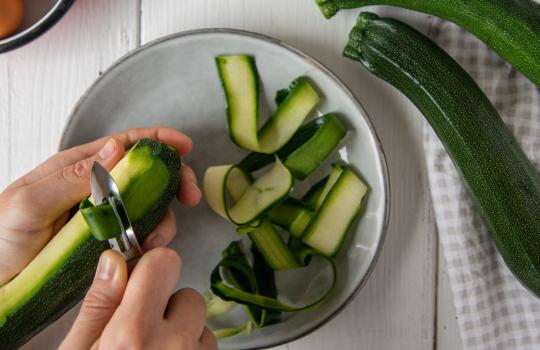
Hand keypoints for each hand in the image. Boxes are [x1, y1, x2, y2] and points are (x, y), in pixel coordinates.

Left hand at [0, 127, 200, 284]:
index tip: (185, 146)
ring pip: (149, 209)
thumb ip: (73, 176)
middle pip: (148, 174)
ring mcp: (104, 215)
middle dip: (174, 181)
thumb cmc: (1, 236)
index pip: (126, 144)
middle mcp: (97, 188)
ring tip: (153, 240)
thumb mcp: (30, 203)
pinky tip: (143, 253)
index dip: (159, 140)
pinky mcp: (107, 242)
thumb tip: (117, 148)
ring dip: (163, 221)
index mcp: (79, 167)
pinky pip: (139, 236)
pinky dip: (150, 242)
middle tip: (189, 197)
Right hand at [60, 247, 215, 349]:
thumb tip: (114, 260)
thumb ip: (98, 305)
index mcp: (133, 334)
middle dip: (167, 307)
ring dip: (181, 332)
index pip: (164, 262)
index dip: (151, 268)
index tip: (140, 284)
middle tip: (142, 333)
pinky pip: (206, 344)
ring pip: (199, 322)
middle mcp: (173, 344)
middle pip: (187, 294)